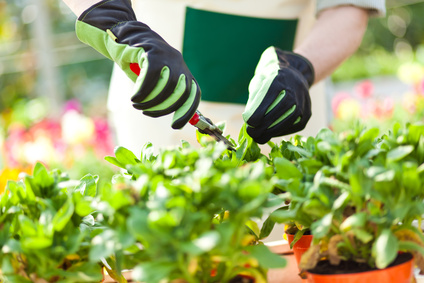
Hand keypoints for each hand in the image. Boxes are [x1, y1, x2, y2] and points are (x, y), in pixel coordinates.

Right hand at [75, 0, 199, 128]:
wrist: (125, 38)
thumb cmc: (141, 65)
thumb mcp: (156, 80)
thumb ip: (165, 94)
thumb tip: (169, 112)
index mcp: (184, 72)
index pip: (193, 94)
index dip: (186, 112)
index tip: (175, 125)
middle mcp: (179, 63)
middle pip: (180, 92)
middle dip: (163, 108)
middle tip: (147, 113)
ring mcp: (167, 56)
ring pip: (165, 85)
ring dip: (151, 101)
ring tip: (138, 106)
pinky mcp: (152, 51)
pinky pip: (150, 76)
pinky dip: (143, 90)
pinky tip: (135, 97)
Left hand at [242, 46, 313, 143]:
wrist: (293, 73)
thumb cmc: (270, 80)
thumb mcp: (259, 83)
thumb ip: (254, 100)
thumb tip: (250, 122)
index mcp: (278, 79)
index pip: (267, 99)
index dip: (257, 114)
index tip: (249, 123)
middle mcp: (294, 89)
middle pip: (279, 112)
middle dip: (263, 126)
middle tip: (252, 133)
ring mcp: (303, 101)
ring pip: (289, 120)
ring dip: (272, 132)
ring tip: (260, 137)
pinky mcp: (308, 112)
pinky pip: (296, 125)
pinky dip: (283, 131)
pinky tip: (272, 133)